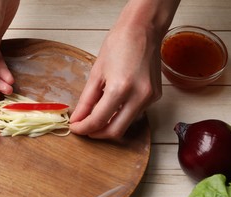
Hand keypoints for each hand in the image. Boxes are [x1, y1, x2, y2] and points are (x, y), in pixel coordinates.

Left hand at [70, 24, 161, 139]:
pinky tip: (113, 105)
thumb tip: (77, 119)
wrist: (143, 28)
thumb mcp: (96, 73)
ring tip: (97, 114)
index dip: (83, 128)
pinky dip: (121, 115)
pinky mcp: (155, 97)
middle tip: (85, 128)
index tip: (75, 127)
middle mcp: (139, 96)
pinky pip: (135, 114)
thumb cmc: (118, 43)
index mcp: (120, 88)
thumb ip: (86, 101)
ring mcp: (150, 98)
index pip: (98, 120)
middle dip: (97, 133)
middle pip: (115, 131)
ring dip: (109, 125)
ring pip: (126, 124)